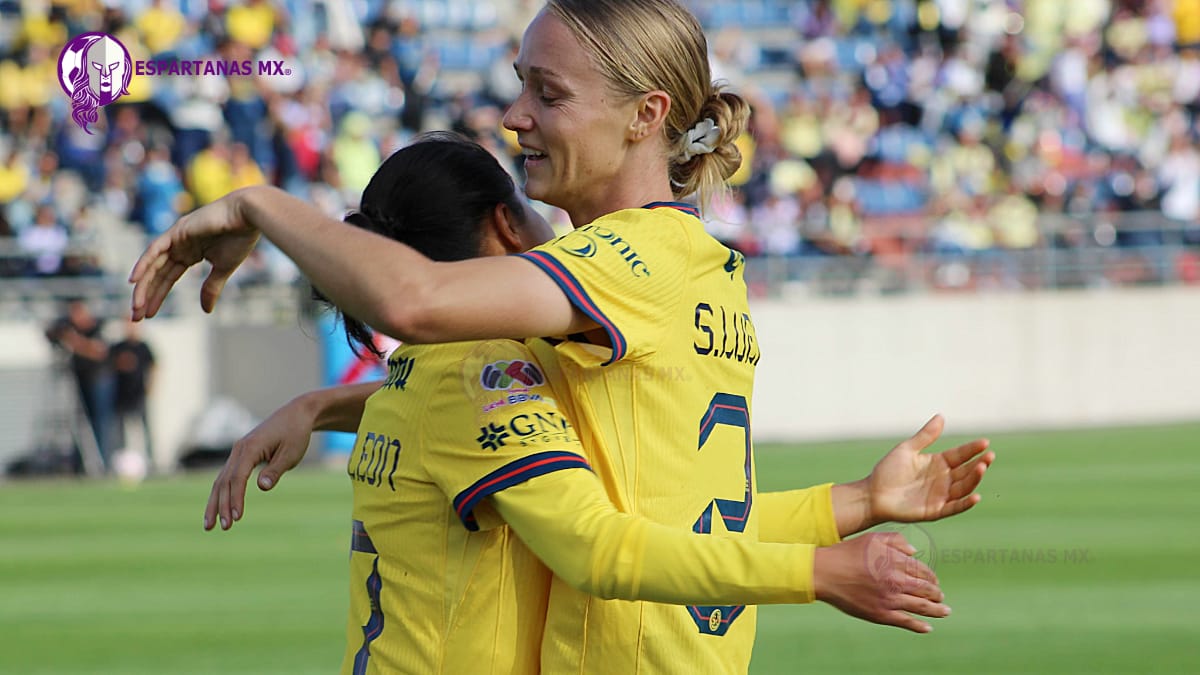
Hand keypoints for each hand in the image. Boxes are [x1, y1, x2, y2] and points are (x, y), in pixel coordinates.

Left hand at [130, 188, 260, 319]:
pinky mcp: (176, 231)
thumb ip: (211, 288)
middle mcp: (179, 246)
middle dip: (146, 295)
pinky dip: (143, 264)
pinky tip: (134, 281)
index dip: (158, 296)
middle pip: (157, 274)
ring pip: (152, 265)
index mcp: (190, 253)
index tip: (149, 315)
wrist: (247, 217)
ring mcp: (176, 238)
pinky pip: (154, 250)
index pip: (168, 278)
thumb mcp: (223, 269)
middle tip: (137, 317)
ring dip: (142, 286)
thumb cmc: (240, 239)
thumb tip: (206, 311)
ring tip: (135, 308)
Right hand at [203, 394, 316, 530]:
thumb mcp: (291, 453)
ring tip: (209, 526)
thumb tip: (262, 487)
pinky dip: (222, 493)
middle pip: (224, 481)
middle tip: (224, 527)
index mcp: (250, 448)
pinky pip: (227, 477)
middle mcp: (239, 449)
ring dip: (215, 503)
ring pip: (221, 480)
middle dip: (221, 506)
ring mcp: (238, 452)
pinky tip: (218, 509)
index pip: (238, 478)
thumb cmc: (296, 434)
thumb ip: (275, 470)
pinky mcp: (241, 456)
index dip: (236, 498)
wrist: (296, 414)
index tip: (237, 517)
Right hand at [814, 532, 947, 632]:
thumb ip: (896, 541)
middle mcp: (896, 581)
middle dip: (937, 594)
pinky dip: (919, 626)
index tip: (935, 582)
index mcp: (896, 561)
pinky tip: (928, 628)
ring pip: (921, 607)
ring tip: (945, 612)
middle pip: (926, 590)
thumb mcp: (872, 538)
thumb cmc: (847, 553)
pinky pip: (906, 622)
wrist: (825, 573)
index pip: (924, 572)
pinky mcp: (880, 614)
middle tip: (940, 597)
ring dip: (937, 610)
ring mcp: (889, 599)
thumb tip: (915, 552)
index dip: (932, 578)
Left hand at [867, 414, 992, 524]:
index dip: (972, 449)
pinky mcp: (935, 511)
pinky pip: (954, 507)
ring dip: (974, 479)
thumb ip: (926, 436)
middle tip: (989, 455)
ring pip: (964, 488)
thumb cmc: (888, 471)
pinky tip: (976, 496)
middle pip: (966, 471)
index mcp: (938, 463)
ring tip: (982, 468)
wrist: (872, 494)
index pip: (960, 455)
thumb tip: (941, 416)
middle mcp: (943, 479)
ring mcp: (941, 496)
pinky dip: (966, 503)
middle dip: (979, 464)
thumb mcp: (907, 449)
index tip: (985, 442)